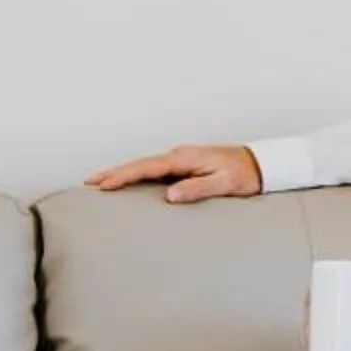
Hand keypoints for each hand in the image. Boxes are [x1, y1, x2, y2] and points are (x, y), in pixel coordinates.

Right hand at [86, 143, 261, 203]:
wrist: (261, 164)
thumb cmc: (245, 175)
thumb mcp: (223, 184)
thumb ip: (197, 188)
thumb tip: (170, 195)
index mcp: (184, 158)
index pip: (146, 167)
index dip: (122, 176)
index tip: (103, 184)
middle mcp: (179, 155)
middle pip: (140, 164)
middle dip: (114, 173)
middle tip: (89, 183)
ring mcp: (181, 159)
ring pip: (145, 166)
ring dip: (124, 174)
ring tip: (101, 184)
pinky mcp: (185, 165)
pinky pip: (155, 171)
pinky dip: (138, 175)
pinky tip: (130, 184)